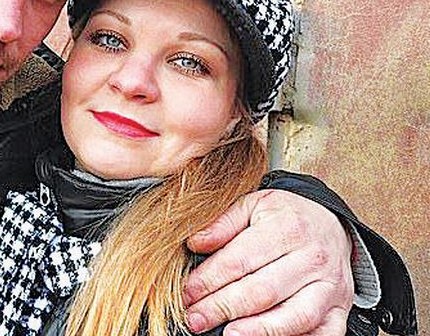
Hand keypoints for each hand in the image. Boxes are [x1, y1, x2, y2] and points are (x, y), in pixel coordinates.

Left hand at [184, 189, 353, 335]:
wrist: (331, 224)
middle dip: (222, 308)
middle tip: (195, 318)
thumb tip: (194, 243)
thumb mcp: (253, 204)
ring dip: (256, 330)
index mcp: (287, 228)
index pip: (240, 260)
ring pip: (293, 317)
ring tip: (226, 334)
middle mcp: (312, 258)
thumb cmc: (285, 216)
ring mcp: (330, 287)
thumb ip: (223, 223)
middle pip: (262, 291)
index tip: (188, 293)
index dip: (209, 280)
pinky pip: (322, 334)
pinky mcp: (340, 309)